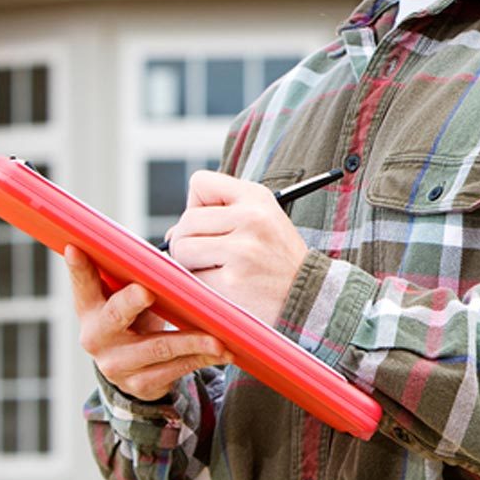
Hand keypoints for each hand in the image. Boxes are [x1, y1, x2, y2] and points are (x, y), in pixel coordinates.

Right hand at [67, 245, 229, 399]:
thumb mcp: (130, 298)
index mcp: (91, 309)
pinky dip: (202, 358)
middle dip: (132, 302)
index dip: (78, 268)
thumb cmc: (137, 318)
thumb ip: (140, 275)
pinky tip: (223, 351)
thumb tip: (177, 238)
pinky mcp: (141, 384)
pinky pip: (176, 369)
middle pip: (116, 316)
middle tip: (147, 291)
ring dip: (191, 341)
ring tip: (217, 337)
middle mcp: (97, 337)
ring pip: (158, 348)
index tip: (76, 248)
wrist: (137, 369)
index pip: (83, 285)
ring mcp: (117, 364)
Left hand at [164, 170, 308, 326]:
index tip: (214, 224)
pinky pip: (191, 277)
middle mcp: (251, 217)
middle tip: (212, 256)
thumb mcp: (262, 221)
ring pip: (183, 248)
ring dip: (191, 264)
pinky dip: (200, 285)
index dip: (198, 205)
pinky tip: (224, 287)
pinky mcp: (232, 280)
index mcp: (257, 197)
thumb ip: (220, 216)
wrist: (309, 296)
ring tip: (219, 270)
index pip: (201, 183)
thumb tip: (170, 234)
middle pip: (186, 220)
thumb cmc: (278, 260)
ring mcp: (242, 249)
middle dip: (189, 240)